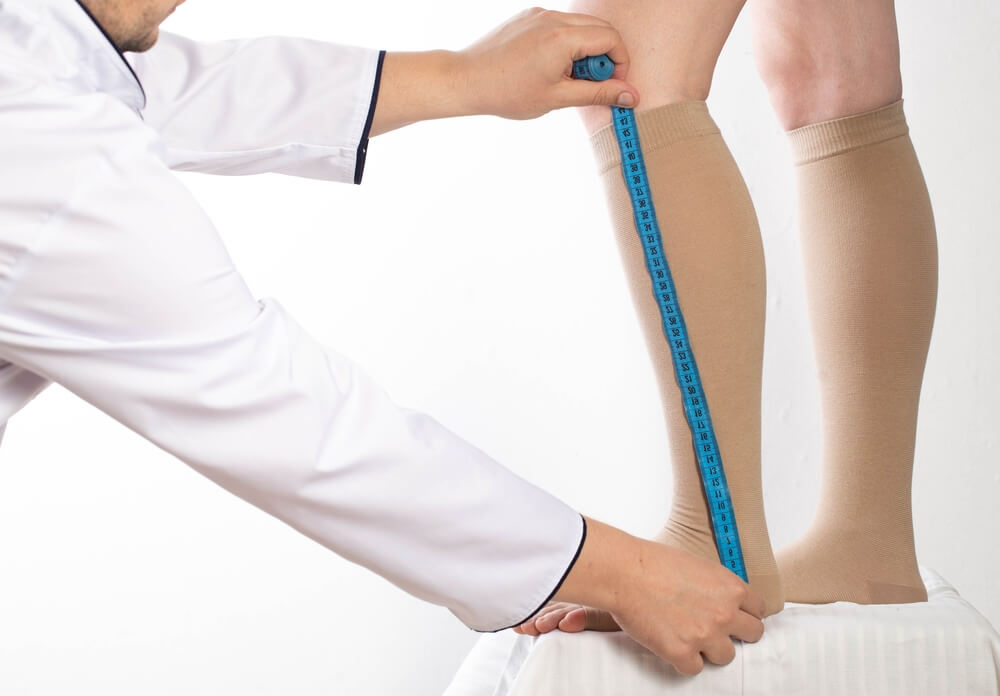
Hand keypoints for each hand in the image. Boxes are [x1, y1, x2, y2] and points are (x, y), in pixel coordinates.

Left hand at [370, 8, 638, 135]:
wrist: (465, 79)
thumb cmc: (506, 92)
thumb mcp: (558, 98)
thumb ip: (598, 94)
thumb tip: (630, 96)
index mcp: (563, 37)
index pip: (611, 40)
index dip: (620, 65)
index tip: (614, 87)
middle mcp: (552, 18)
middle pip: (599, 30)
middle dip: (603, 58)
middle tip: (589, 86)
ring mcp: (539, 14)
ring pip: (580, 27)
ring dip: (584, 52)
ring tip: (565, 79)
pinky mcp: (528, 17)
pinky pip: (559, 26)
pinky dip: (566, 45)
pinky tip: (548, 69)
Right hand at [550, 518, 765, 674]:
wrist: (625, 573)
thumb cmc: (654, 562)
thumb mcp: (698, 564)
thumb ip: (718, 585)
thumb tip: (725, 599)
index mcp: (731, 588)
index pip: (759, 609)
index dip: (746, 613)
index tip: (735, 616)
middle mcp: (724, 614)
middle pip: (753, 635)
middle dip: (737, 633)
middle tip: (717, 630)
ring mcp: (705, 636)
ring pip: (726, 656)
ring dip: (710, 649)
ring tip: (689, 636)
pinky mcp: (682, 653)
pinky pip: (695, 668)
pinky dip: (684, 660)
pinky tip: (671, 644)